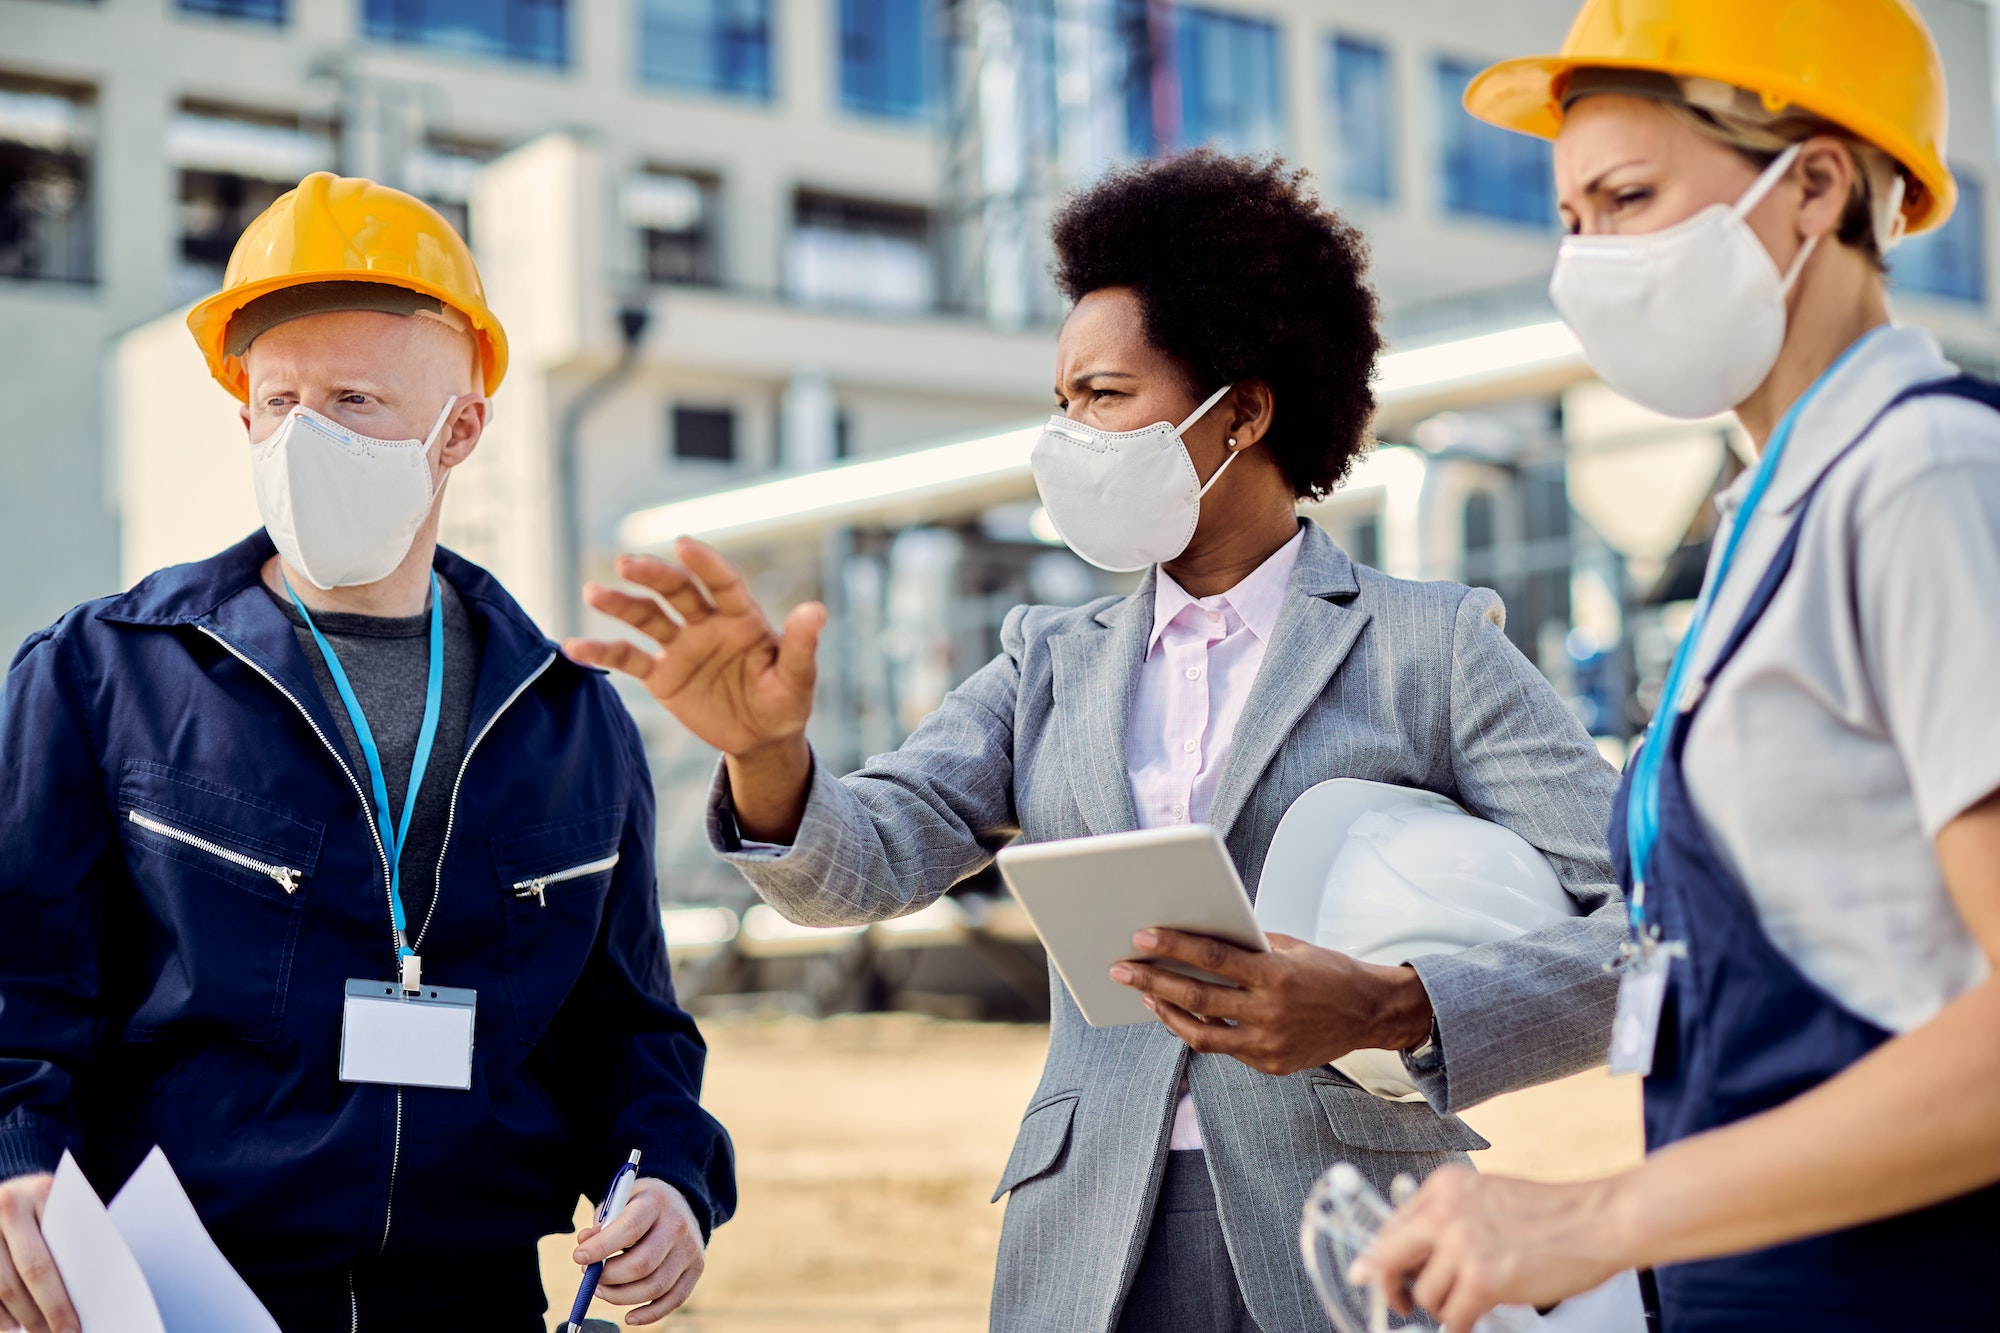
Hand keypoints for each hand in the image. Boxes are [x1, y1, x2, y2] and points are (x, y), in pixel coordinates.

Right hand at [0, 1173, 76, 1332]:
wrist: (13, 1187)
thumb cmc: (49, 1204)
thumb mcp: (64, 1206)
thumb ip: (76, 1236)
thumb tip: (96, 1291)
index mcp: (42, 1192)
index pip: (52, 1257)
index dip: (61, 1299)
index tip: (75, 1326)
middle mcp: (8, 1205)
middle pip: (27, 1274)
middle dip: (46, 1313)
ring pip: (1, 1287)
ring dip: (22, 1317)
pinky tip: (14, 1324)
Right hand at [567, 540, 823, 838]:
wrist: (761, 738)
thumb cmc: (785, 702)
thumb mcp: (798, 680)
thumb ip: (802, 646)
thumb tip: (817, 609)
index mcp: (743, 617)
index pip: (722, 582)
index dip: (705, 563)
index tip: (683, 545)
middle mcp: (707, 623)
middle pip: (677, 591)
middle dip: (654, 576)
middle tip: (626, 563)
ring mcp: (682, 647)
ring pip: (647, 617)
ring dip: (621, 604)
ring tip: (593, 592)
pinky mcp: (662, 675)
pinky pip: (628, 659)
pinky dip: (602, 651)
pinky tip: (574, 646)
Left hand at [572, 1177, 705, 1325]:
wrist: (679, 1204)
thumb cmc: (639, 1206)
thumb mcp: (620, 1201)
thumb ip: (602, 1222)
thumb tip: (584, 1244)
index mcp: (657, 1201)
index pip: (630, 1228)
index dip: (602, 1247)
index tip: (579, 1257)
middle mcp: (678, 1225)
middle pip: (643, 1264)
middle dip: (609, 1277)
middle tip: (591, 1277)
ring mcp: (690, 1249)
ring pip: (655, 1287)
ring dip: (621, 1296)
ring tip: (602, 1289)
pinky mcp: (696, 1269)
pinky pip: (673, 1300)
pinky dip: (649, 1314)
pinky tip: (629, 1316)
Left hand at [1108, 930, 1432, 1075]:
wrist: (1371, 1013)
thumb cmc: (1328, 971)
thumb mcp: (1291, 947)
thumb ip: (1248, 946)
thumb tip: (1197, 937)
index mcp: (1276, 974)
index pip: (1213, 958)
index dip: (1173, 947)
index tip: (1142, 936)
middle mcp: (1271, 1012)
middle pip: (1198, 997)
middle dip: (1153, 981)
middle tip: (1120, 969)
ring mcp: (1269, 1043)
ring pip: (1202, 1034)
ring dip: (1167, 1012)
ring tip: (1143, 995)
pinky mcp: (1271, 1064)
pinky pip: (1225, 1048)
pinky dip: (1199, 1030)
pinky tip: (1180, 1015)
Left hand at [1355, 1166, 1632, 1330]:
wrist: (1599, 1220)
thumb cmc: (1553, 1214)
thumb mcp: (1488, 1197)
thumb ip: (1449, 1217)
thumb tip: (1410, 1250)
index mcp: (1445, 1186)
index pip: (1392, 1226)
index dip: (1379, 1258)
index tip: (1370, 1275)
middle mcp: (1446, 1210)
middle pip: (1387, 1258)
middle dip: (1389, 1287)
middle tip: (1400, 1303)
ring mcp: (1462, 1244)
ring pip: (1424, 1294)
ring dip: (1443, 1307)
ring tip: (1469, 1301)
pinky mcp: (1483, 1278)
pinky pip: (1453, 1317)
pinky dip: (1462, 1324)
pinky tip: (1477, 1317)